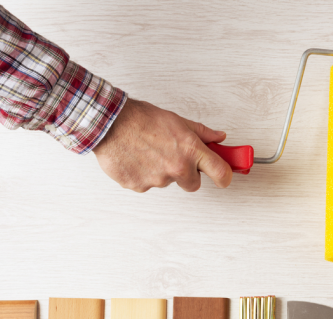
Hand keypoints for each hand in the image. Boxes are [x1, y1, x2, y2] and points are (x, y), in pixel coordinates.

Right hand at [93, 99, 232, 191]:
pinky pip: (147, 184)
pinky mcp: (139, 186)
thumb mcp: (177, 121)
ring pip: (167, 182)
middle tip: (173, 157)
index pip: (221, 173)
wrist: (108, 122)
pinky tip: (136, 158)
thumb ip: (202, 133)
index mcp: (190, 151)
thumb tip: (219, 137)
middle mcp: (177, 168)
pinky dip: (143, 174)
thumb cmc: (141, 119)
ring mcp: (157, 179)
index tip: (224, 178)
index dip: (224, 177)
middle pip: (193, 184)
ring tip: (148, 151)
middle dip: (187, 174)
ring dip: (161, 171)